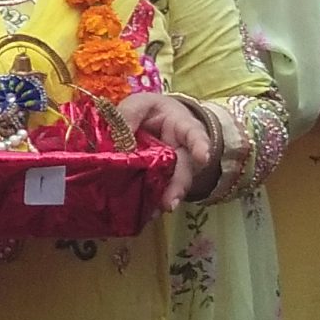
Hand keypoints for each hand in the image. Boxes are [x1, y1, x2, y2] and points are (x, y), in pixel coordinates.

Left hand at [115, 92, 213, 209]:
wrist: (152, 123)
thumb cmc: (150, 111)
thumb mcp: (140, 104)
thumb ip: (130, 115)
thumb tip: (117, 138)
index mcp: (181, 126)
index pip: (194, 133)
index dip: (200, 145)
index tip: (203, 157)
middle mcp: (183, 151)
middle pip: (185, 169)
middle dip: (178, 186)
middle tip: (170, 202)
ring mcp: (173, 169)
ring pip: (172, 185)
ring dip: (164, 199)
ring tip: (154, 213)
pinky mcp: (159, 181)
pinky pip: (158, 193)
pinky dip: (151, 203)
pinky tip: (144, 214)